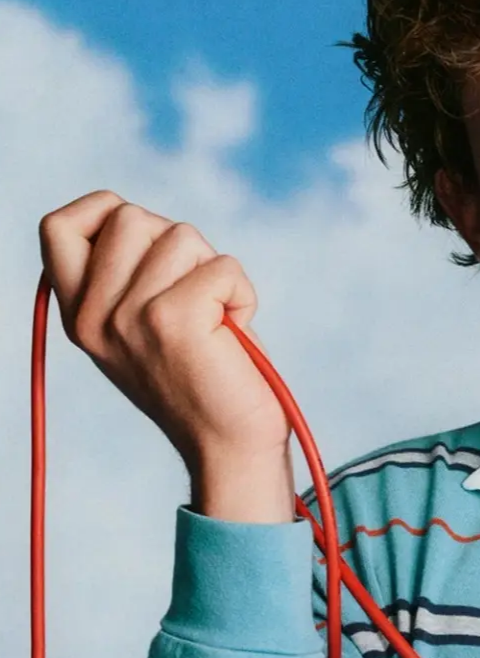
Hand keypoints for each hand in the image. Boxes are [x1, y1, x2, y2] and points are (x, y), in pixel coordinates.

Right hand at [39, 189, 294, 520]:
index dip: (105, 211)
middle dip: (178, 243)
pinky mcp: (171, 320)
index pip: (59, 225)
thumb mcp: (143, 323)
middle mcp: (91, 316)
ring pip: (180, 234)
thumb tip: (133, 218)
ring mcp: (127, 317)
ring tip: (215, 318)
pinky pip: (223, 266)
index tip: (147, 244)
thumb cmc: (203, 376)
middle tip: (195, 295)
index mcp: (78, 313)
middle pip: (130, 216)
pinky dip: (242, 292)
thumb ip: (126, 275)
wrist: (229, 446)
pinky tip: (234, 330)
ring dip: (214, 269)